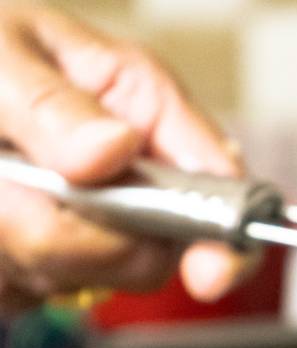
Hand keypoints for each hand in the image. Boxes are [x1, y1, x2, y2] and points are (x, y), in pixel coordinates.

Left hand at [0, 6, 252, 310]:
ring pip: (85, 276)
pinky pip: (36, 289)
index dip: (223, 238)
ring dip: (24, 244)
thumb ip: (55, 107)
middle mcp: (132, 174)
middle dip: (78, 237)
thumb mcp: (5, 57)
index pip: (221, 187)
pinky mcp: (52, 258)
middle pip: (146, 253)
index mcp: (144, 111)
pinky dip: (6, 265)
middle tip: (14, 182)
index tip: (206, 275)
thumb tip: (116, 149)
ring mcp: (95, 223)